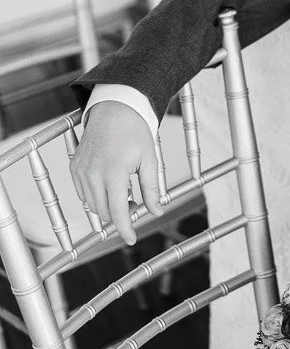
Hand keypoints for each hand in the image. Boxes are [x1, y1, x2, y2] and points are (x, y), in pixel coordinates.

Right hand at [70, 102, 162, 245]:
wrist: (115, 109)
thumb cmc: (134, 131)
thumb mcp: (149, 160)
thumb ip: (152, 189)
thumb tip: (156, 211)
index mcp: (114, 172)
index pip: (117, 212)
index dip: (125, 229)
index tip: (131, 238)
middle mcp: (93, 173)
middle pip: (104, 211)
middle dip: (120, 214)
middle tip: (135, 203)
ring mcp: (81, 170)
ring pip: (92, 204)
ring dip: (107, 205)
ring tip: (124, 191)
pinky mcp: (74, 167)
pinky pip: (83, 192)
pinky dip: (96, 195)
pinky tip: (109, 184)